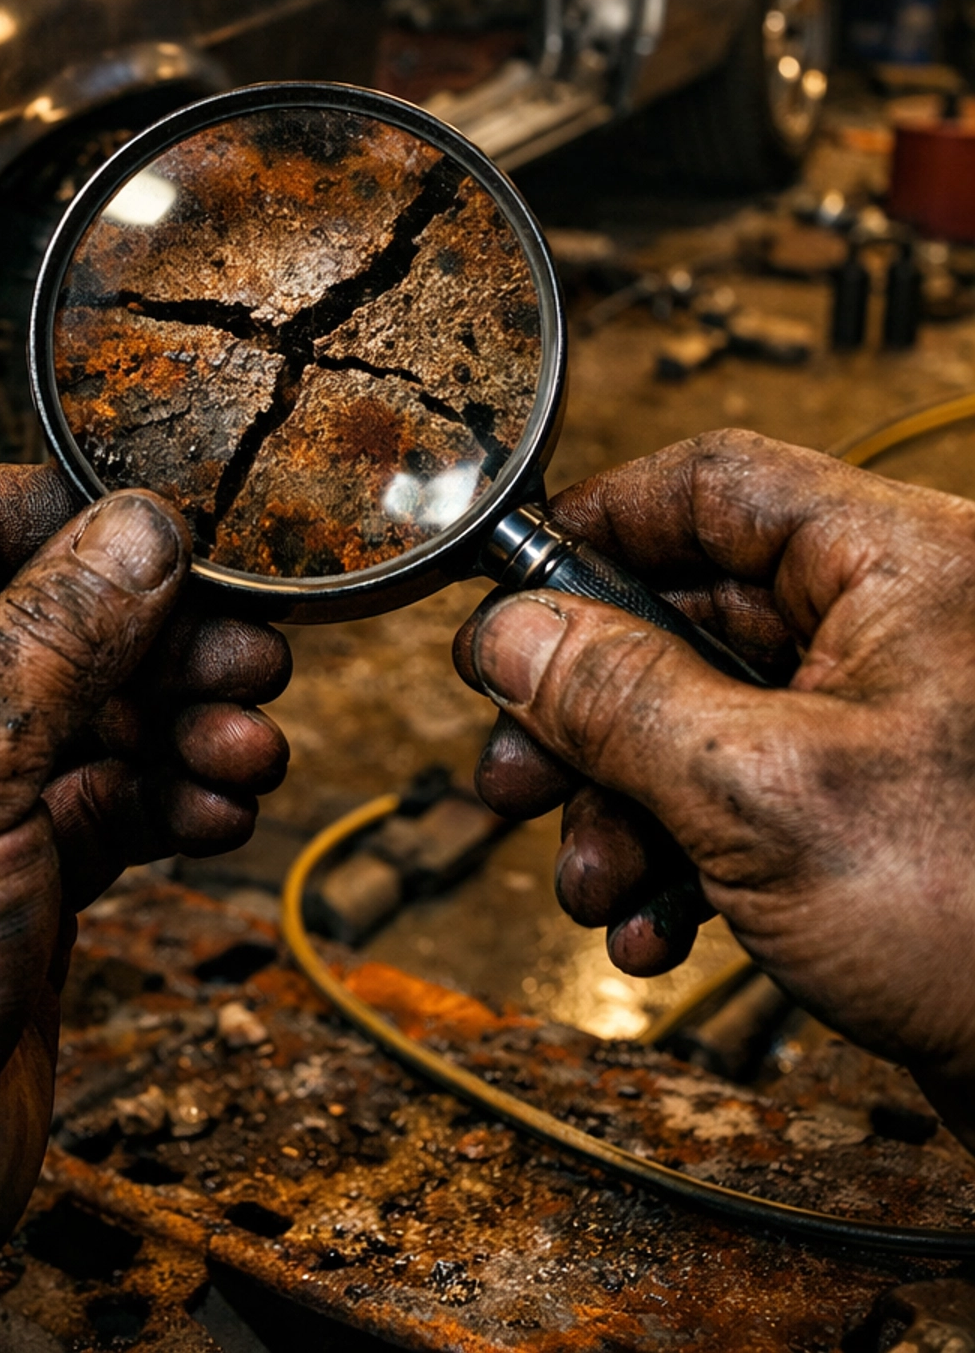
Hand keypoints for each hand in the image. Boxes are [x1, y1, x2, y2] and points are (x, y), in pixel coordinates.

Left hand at [0, 466, 288, 1352]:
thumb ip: (52, 638)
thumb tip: (140, 528)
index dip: (74, 520)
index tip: (182, 528)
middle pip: (48, 621)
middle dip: (156, 636)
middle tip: (248, 653)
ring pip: (94, 715)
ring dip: (183, 721)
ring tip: (247, 745)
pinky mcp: (10, 884)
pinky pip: (112, 803)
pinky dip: (174, 798)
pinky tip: (223, 808)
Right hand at [453, 431, 974, 1141]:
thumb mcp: (760, 795)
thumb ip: (618, 699)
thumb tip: (509, 634)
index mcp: (905, 566)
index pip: (719, 488)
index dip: (601, 530)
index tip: (511, 594)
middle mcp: (906, 629)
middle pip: (697, 616)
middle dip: (592, 711)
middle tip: (512, 772)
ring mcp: (900, 728)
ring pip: (710, 719)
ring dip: (625, 803)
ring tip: (591, 883)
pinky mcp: (891, 819)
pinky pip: (753, 799)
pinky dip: (687, 855)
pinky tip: (656, 928)